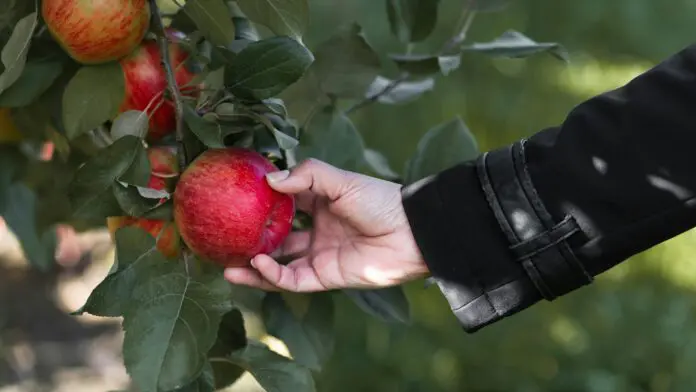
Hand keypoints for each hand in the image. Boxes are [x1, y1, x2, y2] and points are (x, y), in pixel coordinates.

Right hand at [223, 159, 428, 291]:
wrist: (412, 233)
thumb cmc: (380, 200)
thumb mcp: (341, 181)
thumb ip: (306, 177)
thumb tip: (269, 180)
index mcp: (321, 204)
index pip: (284, 203)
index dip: (261, 203)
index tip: (236, 200)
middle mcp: (317, 230)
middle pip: (277, 238)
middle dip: (251, 240)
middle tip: (224, 240)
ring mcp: (320, 255)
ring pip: (280, 265)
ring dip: (255, 266)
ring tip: (228, 264)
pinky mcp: (326, 277)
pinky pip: (293, 280)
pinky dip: (273, 275)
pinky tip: (257, 264)